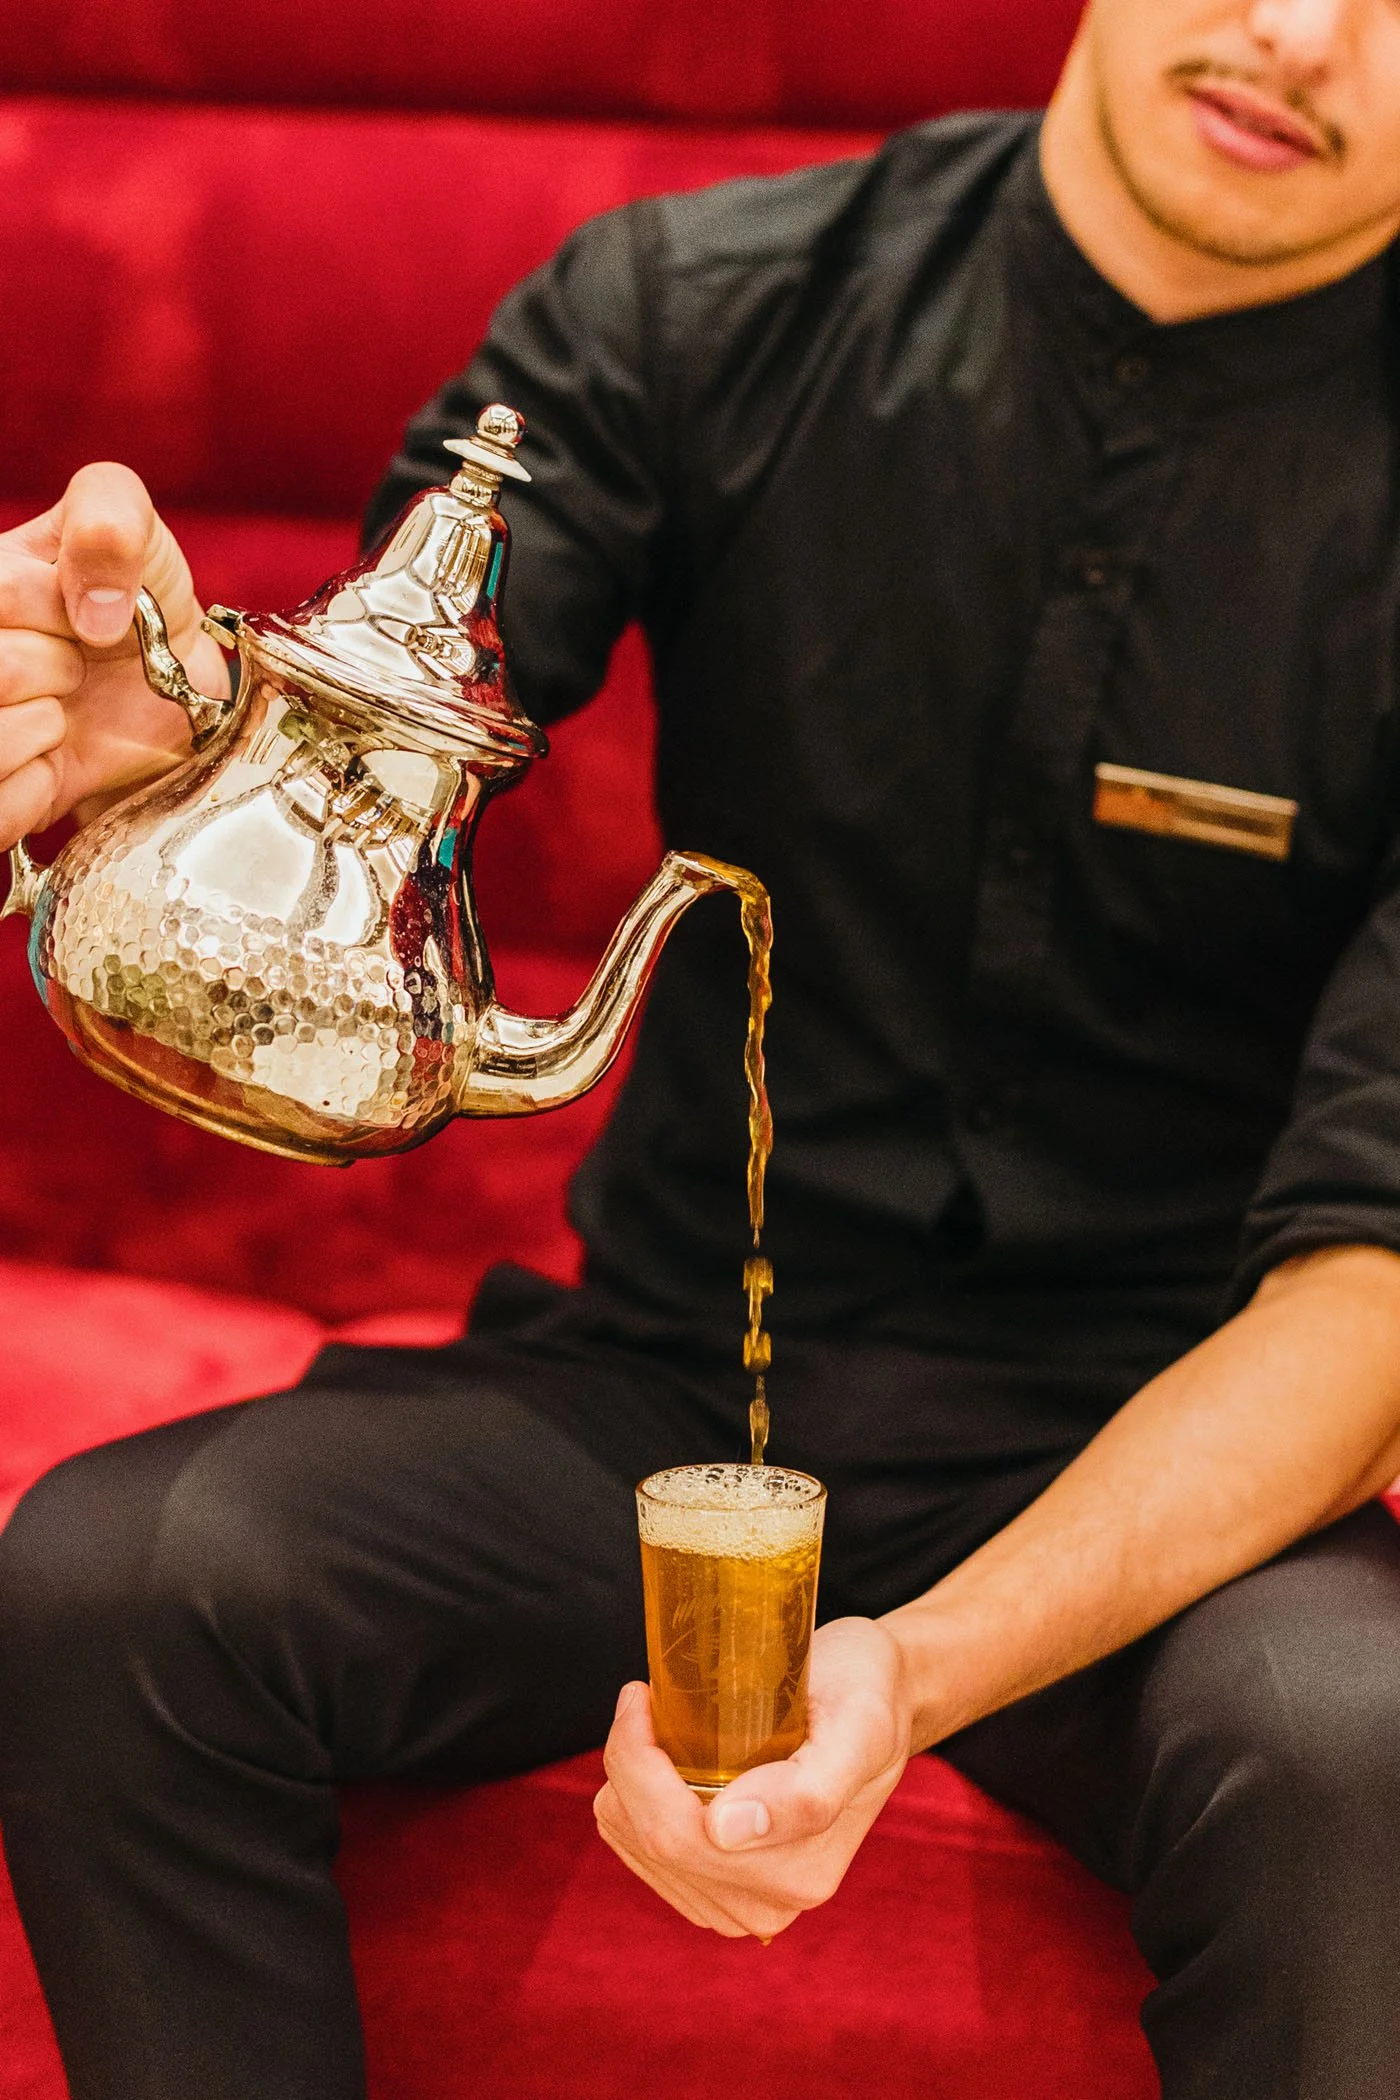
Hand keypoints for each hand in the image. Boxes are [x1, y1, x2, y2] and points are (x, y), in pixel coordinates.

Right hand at [0, 464, 230, 851]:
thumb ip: (108, 518)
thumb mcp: (132, 524)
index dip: (53, 608)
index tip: (87, 614)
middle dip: (56, 667)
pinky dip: (33, 791)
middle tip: (76, 667)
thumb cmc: (138, 596)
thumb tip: (96, 608)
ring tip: (61, 711)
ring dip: (44, 729)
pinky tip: (52, 765)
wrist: (175, 686)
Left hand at [594, 1618, 911, 1939]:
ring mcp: (740, 1903)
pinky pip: (640, 1851)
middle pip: (651, 1842)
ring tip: (663, 1727)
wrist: (882, 1700)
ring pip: (636, 1846)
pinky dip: (635, 1800)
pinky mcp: (717, 1890)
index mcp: (799, 1872)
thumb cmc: (867, 1694)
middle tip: (645, 1698)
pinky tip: (667, 1762)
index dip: (636, 1761)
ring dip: (629, 1781)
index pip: (674, 1833)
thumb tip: (725, 1832)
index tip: (644, 1693)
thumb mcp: (858, 1725)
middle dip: (627, 1763)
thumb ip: (807, 1791)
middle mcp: (768, 1904)